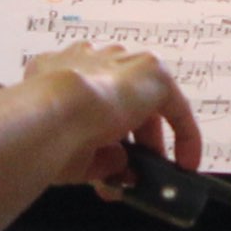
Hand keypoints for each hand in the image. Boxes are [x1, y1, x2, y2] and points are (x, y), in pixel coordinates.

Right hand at [25, 43, 204, 194]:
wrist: (54, 111)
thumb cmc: (44, 132)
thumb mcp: (69, 152)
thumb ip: (97, 157)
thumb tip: (120, 166)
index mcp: (53, 71)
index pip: (81, 99)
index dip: (96, 135)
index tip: (103, 159)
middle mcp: (87, 60)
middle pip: (116, 98)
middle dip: (126, 139)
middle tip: (133, 170)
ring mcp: (118, 62)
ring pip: (141, 100)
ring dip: (149, 137)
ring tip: (158, 171)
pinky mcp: (151, 71)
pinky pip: (173, 104)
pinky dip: (183, 132)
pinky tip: (186, 160)